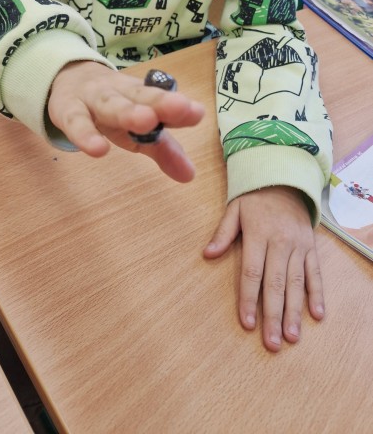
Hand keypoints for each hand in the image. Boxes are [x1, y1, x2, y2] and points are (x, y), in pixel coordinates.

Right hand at [48, 61, 204, 182]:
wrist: (64, 80)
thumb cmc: (109, 108)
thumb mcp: (134, 129)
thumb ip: (162, 149)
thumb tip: (190, 176)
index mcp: (139, 94)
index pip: (160, 99)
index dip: (178, 108)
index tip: (197, 113)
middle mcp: (119, 91)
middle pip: (139, 95)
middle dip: (159, 102)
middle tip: (181, 107)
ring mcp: (91, 98)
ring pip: (109, 102)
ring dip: (127, 111)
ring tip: (146, 121)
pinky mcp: (66, 109)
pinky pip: (75, 121)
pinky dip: (85, 134)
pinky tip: (97, 149)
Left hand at [204, 186, 323, 350]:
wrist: (285, 181)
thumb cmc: (255, 199)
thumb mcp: (234, 209)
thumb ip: (222, 233)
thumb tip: (207, 254)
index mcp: (258, 234)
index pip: (252, 272)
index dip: (248, 299)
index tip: (247, 323)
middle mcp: (280, 242)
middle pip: (275, 284)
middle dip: (273, 315)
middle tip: (272, 343)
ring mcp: (298, 246)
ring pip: (296, 283)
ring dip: (294, 312)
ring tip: (292, 337)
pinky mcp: (311, 247)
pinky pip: (315, 273)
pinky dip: (317, 294)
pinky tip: (317, 315)